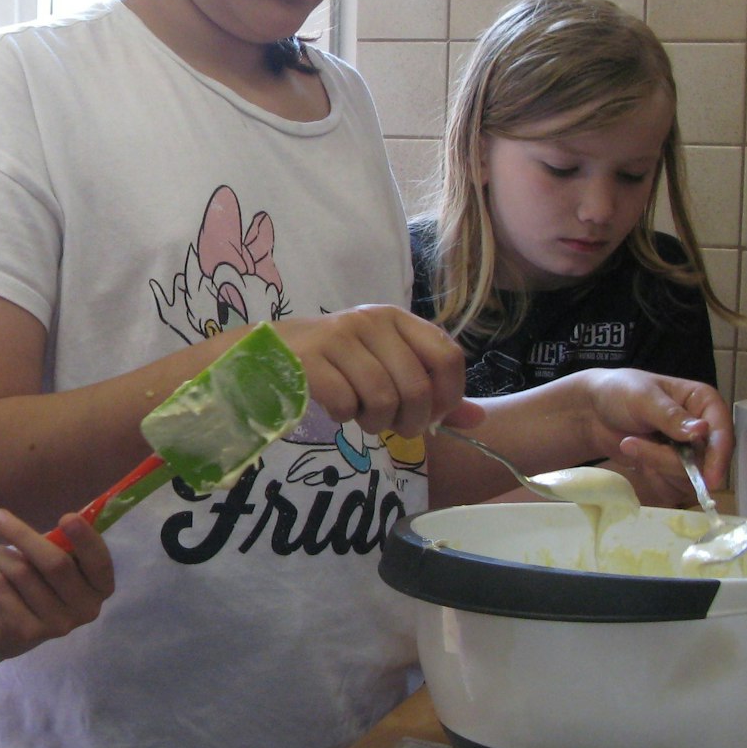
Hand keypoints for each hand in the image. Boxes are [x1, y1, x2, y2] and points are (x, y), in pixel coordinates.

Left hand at [0, 508, 114, 662]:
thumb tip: (53, 519)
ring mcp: (56, 625)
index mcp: (99, 589)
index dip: (86, 539)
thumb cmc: (35, 586)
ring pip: (21, 572)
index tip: (67, 517)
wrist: (3, 635)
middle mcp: (84, 610)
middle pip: (55, 563)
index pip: (99, 563)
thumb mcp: (52, 566)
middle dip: (22, 535)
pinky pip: (0, 587)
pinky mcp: (24, 632)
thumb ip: (59, 547)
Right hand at [271, 306, 472, 436]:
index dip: (449, 395)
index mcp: (397, 319)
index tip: (432, 415)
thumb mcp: (385, 365)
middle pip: (417, 386)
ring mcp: (339, 337)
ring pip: (383, 398)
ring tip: (364, 419)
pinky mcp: (311, 358)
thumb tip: (479, 421)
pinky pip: (346, 403)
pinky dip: (345, 416)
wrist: (267, 351)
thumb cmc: (335, 361)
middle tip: (395, 428)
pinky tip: (337, 408)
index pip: (448, 356)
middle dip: (411, 421)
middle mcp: (372, 322)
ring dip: (377, 423)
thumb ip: (431, 391)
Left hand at [570, 368, 731, 507]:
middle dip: (671, 460)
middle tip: (633, 445)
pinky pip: (673, 485)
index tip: (709, 478)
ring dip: (656, 464)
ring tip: (629, 444)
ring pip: (690, 476)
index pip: (722, 432)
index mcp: (703, 402)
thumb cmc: (618, 393)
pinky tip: (634, 456)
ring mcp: (689, 451)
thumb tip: (703, 431)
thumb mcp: (642, 398)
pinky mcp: (674, 469)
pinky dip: (652, 475)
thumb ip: (671, 416)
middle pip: (707, 460)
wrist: (592, 412)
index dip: (718, 456)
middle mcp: (703, 428)